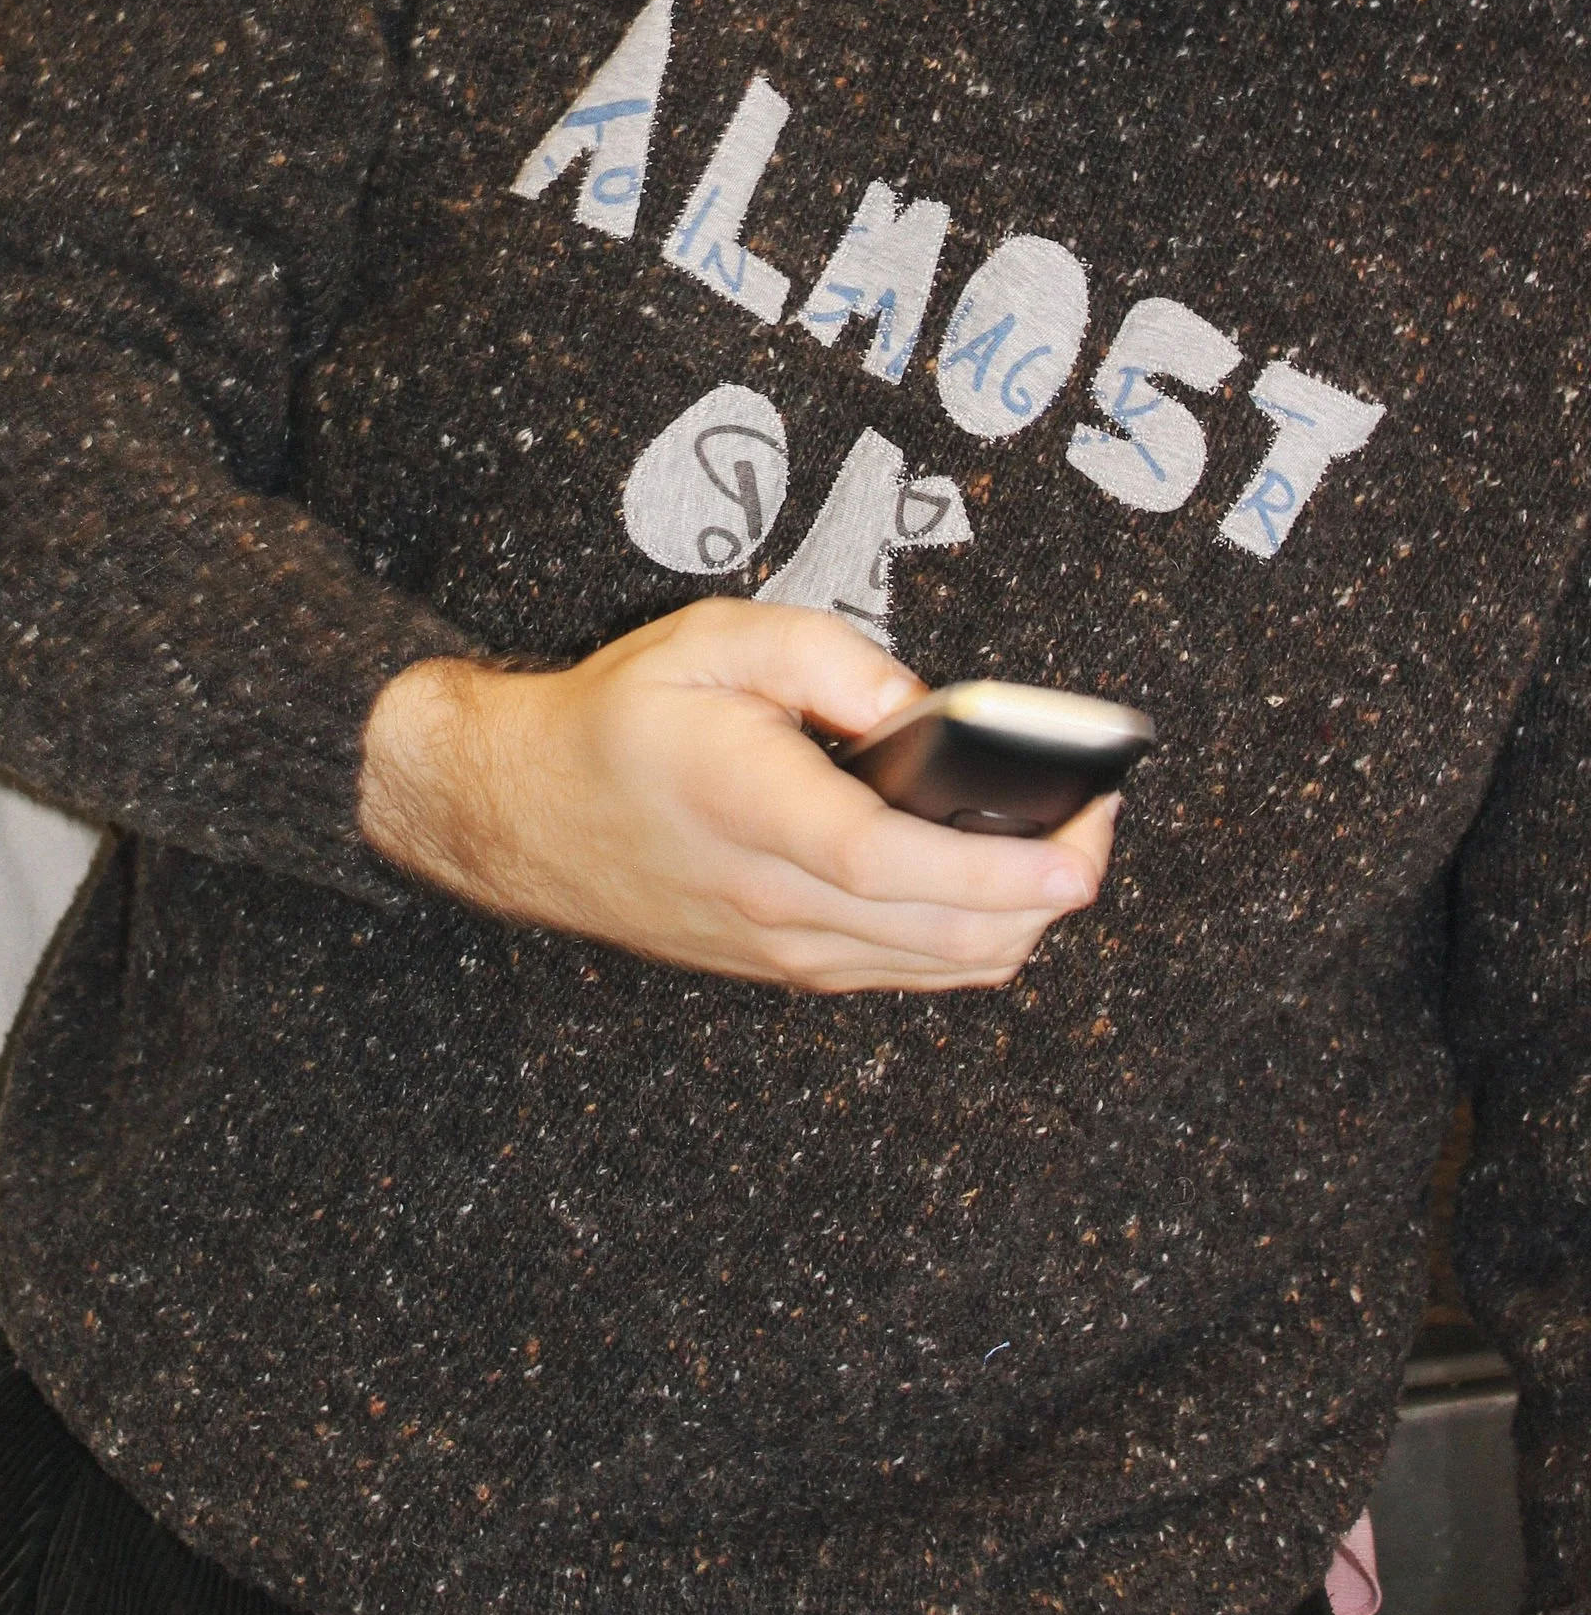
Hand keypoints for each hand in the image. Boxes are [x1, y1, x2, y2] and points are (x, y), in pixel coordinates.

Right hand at [359, 600, 1116, 991]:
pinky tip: (988, 880)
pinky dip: (972, 938)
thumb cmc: (620, 719)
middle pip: (949, 934)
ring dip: (1020, 919)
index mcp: (755, 810)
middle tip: (1092, 820)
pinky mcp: (787, 967)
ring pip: (942, 967)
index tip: (1079, 852)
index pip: (897, 864)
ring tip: (1054, 843)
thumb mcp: (714, 640)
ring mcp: (784, 948)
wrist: (523, 811)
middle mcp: (776, 901)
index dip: (1001, 868)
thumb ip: (828, 660)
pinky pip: (909, 973)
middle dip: (1048, 890)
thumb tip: (921, 709)